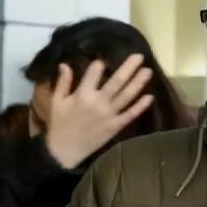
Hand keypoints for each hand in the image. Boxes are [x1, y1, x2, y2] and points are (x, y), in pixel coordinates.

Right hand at [44, 54, 154, 168]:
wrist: (64, 151)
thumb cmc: (59, 124)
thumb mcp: (56, 101)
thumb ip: (63, 82)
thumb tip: (65, 64)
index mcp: (82, 95)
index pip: (94, 73)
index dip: (99, 64)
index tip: (105, 58)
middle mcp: (98, 102)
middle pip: (117, 81)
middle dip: (129, 67)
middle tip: (139, 56)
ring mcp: (109, 115)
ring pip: (127, 96)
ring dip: (138, 83)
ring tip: (148, 70)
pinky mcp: (115, 126)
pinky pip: (130, 115)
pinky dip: (140, 106)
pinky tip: (149, 97)